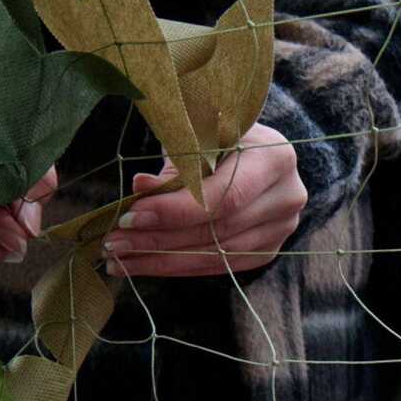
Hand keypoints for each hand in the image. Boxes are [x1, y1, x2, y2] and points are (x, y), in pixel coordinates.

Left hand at [102, 123, 306, 276]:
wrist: (253, 151)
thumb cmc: (221, 135)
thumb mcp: (200, 133)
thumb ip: (175, 159)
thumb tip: (141, 187)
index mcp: (275, 158)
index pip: (225, 196)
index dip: (176, 210)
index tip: (130, 216)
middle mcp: (287, 197)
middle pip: (217, 230)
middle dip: (159, 239)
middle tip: (113, 243)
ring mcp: (281, 229)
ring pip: (215, 256)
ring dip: (161, 261)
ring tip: (118, 259)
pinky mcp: (266, 251)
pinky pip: (217, 267)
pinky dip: (177, 267)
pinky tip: (141, 265)